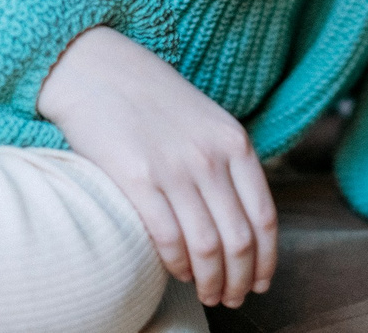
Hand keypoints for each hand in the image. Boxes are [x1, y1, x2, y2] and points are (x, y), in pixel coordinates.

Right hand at [36, 26, 277, 308]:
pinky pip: (168, 238)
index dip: (267, 258)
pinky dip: (177, 265)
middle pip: (240, 238)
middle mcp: (211, 158)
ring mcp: (176, 169)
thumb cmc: (154, 101)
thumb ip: (227, 164)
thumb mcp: (207, 123)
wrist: (100, 70)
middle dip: (241, 278)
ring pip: (208, 245)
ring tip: (209, 294)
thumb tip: (241, 221)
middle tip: (233, 297)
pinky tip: (177, 273)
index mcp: (235, 143)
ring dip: (211, 280)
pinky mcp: (138, 179)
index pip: (264, 216)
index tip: (261, 281)